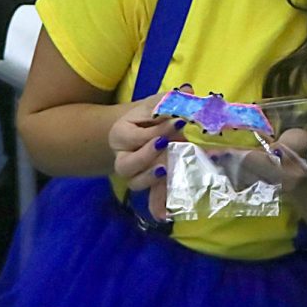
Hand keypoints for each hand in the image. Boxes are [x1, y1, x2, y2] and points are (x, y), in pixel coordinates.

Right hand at [109, 86, 190, 218]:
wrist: (142, 130)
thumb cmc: (150, 117)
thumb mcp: (156, 105)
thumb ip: (169, 100)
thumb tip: (186, 91)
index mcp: (120, 133)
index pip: (134, 136)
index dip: (157, 129)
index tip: (179, 121)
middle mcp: (122, 157)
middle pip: (126, 166)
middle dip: (147, 156)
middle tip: (167, 145)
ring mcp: (134, 174)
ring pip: (135, 183)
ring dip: (151, 178)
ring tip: (166, 169)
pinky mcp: (149, 184)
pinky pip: (150, 199)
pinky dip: (157, 207)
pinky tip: (166, 215)